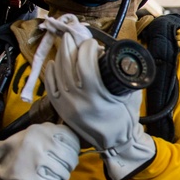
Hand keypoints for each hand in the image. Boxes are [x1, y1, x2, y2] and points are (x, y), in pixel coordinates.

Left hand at [43, 31, 155, 179]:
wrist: (115, 143)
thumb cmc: (124, 119)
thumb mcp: (130, 95)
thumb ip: (125, 76)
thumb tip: (120, 56)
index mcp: (96, 96)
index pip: (85, 64)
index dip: (87, 48)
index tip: (93, 43)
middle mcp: (78, 100)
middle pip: (68, 64)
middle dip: (70, 46)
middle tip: (73, 36)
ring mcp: (66, 104)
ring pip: (57, 73)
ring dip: (60, 55)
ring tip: (65, 45)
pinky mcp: (60, 108)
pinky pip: (50, 85)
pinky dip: (50, 71)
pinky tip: (54, 63)